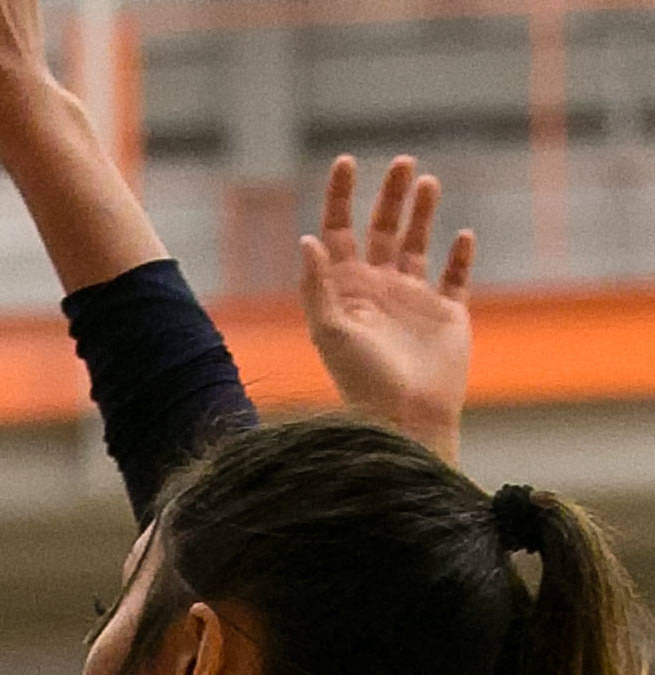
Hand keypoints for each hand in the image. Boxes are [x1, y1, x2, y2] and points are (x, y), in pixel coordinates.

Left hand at [300, 155, 474, 462]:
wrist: (405, 416)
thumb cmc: (361, 379)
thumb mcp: (330, 331)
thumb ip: (317, 286)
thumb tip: (307, 238)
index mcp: (345, 290)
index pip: (338, 232)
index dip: (341, 197)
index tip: (346, 161)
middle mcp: (377, 290)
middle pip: (382, 230)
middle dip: (390, 196)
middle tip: (402, 162)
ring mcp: (412, 301)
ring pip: (418, 245)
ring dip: (423, 214)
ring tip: (429, 181)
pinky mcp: (446, 315)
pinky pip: (455, 278)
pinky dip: (460, 256)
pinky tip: (463, 234)